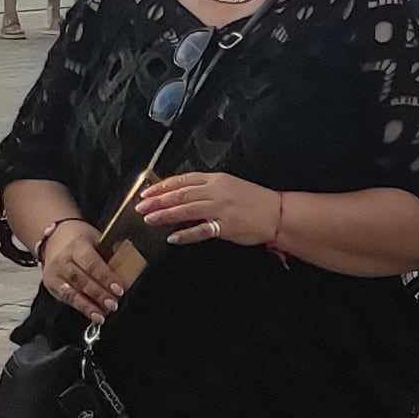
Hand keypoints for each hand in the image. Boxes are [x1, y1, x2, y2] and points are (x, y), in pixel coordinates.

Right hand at [36, 218, 125, 320]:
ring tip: (102, 316)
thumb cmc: (79, 238)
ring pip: (72, 292)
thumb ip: (109, 253)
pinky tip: (93, 315)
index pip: (92, 264)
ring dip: (89, 306)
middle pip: (82, 280)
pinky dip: (81, 308)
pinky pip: (66, 299)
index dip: (106, 278)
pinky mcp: (50, 285)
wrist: (54, 237)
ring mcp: (54, 274)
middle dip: (99, 294)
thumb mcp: (95, 238)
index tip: (119, 290)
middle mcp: (62, 260)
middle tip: (113, 304)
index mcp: (77, 245)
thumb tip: (130, 265)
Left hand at [128, 170, 284, 250]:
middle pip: (181, 194)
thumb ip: (207, 190)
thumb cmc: (255, 201)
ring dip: (166, 215)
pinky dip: (186, 234)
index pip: (183, 179)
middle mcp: (217, 191)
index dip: (163, 186)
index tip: (147, 191)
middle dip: (158, 200)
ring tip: (149, 219)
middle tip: (141, 206)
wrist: (277, 213)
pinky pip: (201, 231)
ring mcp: (221, 209)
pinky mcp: (225, 226)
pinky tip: (172, 238)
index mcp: (217, 179)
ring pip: (187, 209)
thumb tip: (183, 197)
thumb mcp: (230, 187)